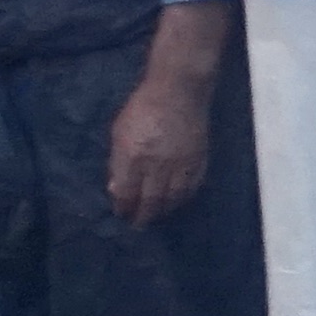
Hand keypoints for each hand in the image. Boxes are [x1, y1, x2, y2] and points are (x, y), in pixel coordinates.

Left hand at [106, 71, 212, 227]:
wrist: (179, 91)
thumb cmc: (143, 107)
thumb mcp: (119, 131)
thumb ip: (117, 161)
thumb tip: (117, 188)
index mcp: (133, 156)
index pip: (127, 193)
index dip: (124, 207)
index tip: (122, 213)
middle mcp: (157, 165)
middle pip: (151, 200)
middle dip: (143, 215)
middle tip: (139, 224)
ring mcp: (181, 164)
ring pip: (173, 198)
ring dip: (164, 210)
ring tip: (158, 215)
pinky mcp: (199, 160)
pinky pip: (192, 186)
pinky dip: (185, 198)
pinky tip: (178, 201)